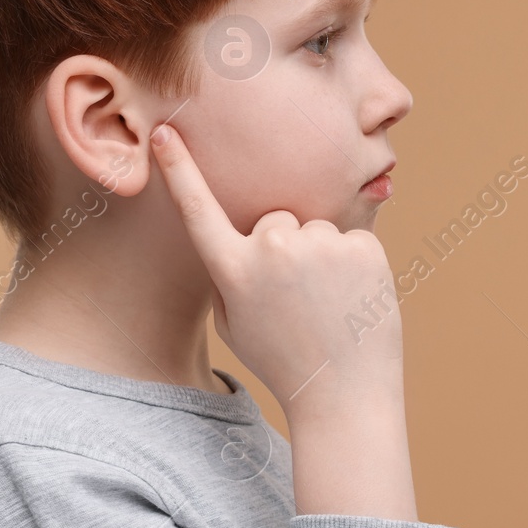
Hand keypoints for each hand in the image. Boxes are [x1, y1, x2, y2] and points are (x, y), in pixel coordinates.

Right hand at [148, 122, 404, 421]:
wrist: (343, 394)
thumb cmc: (284, 359)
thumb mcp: (237, 322)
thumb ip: (233, 271)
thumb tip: (247, 231)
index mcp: (234, 271)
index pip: (199, 210)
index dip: (179, 171)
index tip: (166, 132)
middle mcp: (272, 249)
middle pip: (276, 220)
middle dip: (286, 248)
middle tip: (300, 301)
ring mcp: (319, 245)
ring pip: (316, 230)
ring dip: (323, 257)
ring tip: (328, 306)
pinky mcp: (361, 246)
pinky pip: (352, 238)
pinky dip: (355, 264)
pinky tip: (353, 300)